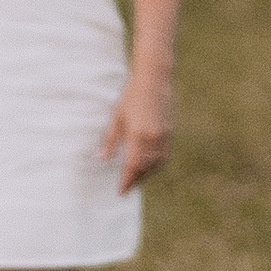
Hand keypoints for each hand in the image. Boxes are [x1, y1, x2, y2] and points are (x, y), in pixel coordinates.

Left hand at [102, 75, 172, 192]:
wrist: (153, 79)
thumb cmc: (131, 96)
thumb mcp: (117, 117)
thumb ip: (110, 140)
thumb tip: (101, 158)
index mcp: (138, 135)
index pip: (132, 166)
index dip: (126, 181)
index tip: (121, 191)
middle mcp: (153, 138)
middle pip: (145, 167)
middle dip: (136, 179)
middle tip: (127, 187)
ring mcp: (163, 135)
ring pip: (157, 163)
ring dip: (147, 173)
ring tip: (136, 178)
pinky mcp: (169, 131)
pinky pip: (163, 154)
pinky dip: (156, 163)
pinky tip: (149, 165)